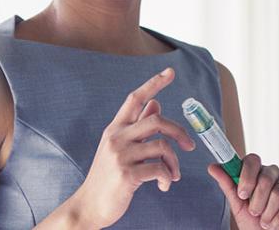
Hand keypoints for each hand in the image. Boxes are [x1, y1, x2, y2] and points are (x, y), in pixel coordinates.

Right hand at [66, 68, 196, 227]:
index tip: (171, 72)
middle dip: (179, 132)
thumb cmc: (107, 177)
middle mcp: (116, 138)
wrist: (89, 206)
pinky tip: (163, 185)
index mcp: (115, 129)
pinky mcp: (126, 174)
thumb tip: (156, 103)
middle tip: (189, 146)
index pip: (135, 98)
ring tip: (173, 175)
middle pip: (157, 121)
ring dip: (174, 162)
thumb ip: (137, 126)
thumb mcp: (120, 148)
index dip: (154, 84)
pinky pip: (159, 169)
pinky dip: (167, 177)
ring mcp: (120, 156)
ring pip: (162, 146)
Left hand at [208, 154, 278, 229]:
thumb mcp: (238, 205)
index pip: (252, 160)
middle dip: (257, 201)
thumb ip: (228, 185)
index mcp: (257, 172)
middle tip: (255, 213)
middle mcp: (275, 174)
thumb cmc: (255, 223)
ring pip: (278, 192)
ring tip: (266, 223)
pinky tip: (276, 225)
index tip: (242, 195)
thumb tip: (212, 166)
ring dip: (269, 213)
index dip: (247, 176)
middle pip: (265, 178)